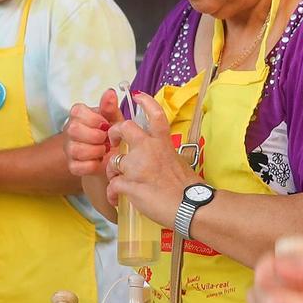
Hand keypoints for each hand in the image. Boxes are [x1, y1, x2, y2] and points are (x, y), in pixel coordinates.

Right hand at [66, 88, 125, 177]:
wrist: (112, 156)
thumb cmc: (111, 132)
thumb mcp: (114, 118)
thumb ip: (110, 106)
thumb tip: (110, 92)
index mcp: (78, 114)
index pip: (77, 112)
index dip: (95, 120)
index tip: (106, 125)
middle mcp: (69, 130)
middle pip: (74, 130)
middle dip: (96, 136)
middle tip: (107, 139)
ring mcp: (69, 148)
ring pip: (76, 150)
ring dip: (96, 151)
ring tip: (104, 149)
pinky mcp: (72, 165)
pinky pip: (78, 167)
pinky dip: (93, 165)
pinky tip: (99, 160)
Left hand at [103, 93, 192, 224]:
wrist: (190, 206)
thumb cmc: (187, 188)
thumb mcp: (178, 162)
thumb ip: (164, 154)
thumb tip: (159, 157)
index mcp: (162, 144)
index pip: (155, 115)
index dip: (146, 102)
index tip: (138, 96)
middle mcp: (148, 150)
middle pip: (124, 128)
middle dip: (114, 133)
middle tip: (114, 143)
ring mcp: (138, 167)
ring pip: (113, 162)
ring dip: (112, 173)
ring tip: (119, 185)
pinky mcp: (130, 185)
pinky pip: (112, 186)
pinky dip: (112, 194)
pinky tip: (117, 199)